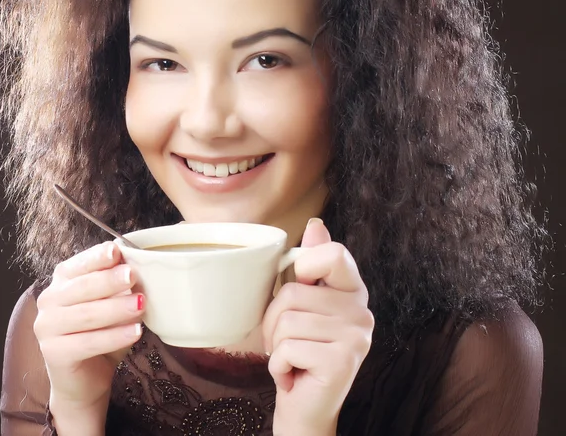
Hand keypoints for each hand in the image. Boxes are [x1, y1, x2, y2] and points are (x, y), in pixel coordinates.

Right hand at [34, 241, 143, 426]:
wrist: (87, 377)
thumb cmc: (103, 330)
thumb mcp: (113, 302)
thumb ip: (120, 284)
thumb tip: (138, 265)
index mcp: (63, 280)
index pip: (79, 264)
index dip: (97, 257)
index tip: (117, 250)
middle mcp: (49, 300)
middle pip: (82, 287)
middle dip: (109, 280)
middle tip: (133, 275)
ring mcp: (47, 328)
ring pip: (86, 315)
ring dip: (116, 308)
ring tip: (141, 304)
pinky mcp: (53, 354)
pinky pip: (87, 342)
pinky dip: (114, 336)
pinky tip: (135, 332)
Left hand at [262, 219, 373, 435]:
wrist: (306, 411)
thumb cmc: (300, 353)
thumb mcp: (302, 306)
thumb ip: (311, 266)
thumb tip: (316, 224)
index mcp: (353, 291)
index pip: (334, 253)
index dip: (305, 265)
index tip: (301, 289)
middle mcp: (362, 311)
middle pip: (294, 291)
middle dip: (274, 320)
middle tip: (286, 342)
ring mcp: (356, 336)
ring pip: (288, 319)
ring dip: (275, 345)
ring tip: (290, 359)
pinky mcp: (343, 360)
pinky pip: (288, 347)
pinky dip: (278, 365)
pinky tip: (292, 376)